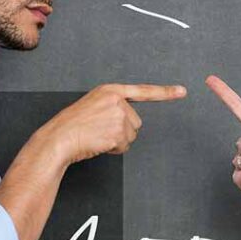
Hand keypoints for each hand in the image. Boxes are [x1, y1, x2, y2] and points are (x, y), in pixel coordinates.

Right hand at [42, 83, 185, 164]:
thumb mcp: (92, 105)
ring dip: (117, 140)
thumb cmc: (71, 125)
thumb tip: (127, 121)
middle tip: (99, 131)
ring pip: (131, 135)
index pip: (142, 91)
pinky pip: (124, 146)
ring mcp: (118, 116)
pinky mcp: (118, 132)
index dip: (164, 92)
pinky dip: (113, 149)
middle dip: (121, 130)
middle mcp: (117, 101)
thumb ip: (111, 106)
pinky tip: (98, 143)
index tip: (182, 91)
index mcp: (110, 90)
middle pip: (135, 122)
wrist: (59, 138)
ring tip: (97, 136)